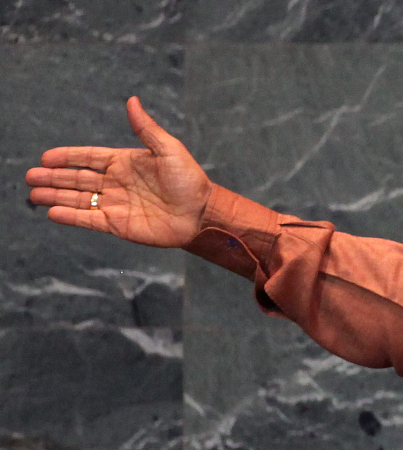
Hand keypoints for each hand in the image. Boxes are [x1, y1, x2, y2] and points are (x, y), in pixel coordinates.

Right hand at [26, 96, 212, 247]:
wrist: (202, 213)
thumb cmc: (190, 180)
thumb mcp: (169, 150)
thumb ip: (146, 128)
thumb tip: (132, 100)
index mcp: (125, 163)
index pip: (89, 158)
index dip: (67, 157)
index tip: (45, 157)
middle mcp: (116, 183)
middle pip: (77, 179)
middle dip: (53, 178)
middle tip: (30, 177)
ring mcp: (116, 204)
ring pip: (79, 199)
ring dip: (56, 197)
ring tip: (33, 195)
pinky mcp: (119, 225)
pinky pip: (90, 220)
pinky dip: (71, 217)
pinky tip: (53, 214)